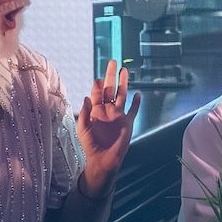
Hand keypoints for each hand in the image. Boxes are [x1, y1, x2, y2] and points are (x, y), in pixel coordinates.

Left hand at [78, 60, 139, 192]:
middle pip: (110, 88)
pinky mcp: (128, 123)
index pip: (97, 92)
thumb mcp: (83, 128)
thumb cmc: (90, 145)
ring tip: (125, 71)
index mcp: (96, 110)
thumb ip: (85, 112)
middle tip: (112, 62)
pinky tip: (138, 94)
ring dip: (123, 83)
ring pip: (122, 95)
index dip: (97, 84)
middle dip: (111, 75)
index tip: (98, 78)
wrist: (103, 159)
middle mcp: (107, 110)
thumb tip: (86, 96)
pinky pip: (133, 110)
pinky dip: (136, 103)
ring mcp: (119, 115)